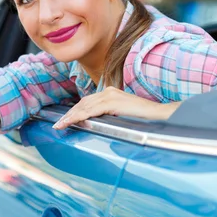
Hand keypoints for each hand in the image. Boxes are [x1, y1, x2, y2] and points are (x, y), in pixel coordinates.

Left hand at [52, 87, 178, 129]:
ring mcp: (110, 95)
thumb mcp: (122, 115)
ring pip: (84, 106)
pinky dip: (79, 116)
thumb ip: (109, 115)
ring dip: (71, 116)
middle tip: (58, 124)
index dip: (75, 110)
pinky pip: (91, 110)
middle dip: (69, 114)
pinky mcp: (112, 101)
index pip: (87, 101)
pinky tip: (71, 121)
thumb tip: (96, 124)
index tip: (65, 119)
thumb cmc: (143, 118)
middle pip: (83, 102)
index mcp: (110, 93)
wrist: (158, 114)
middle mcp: (108, 91)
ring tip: (60, 125)